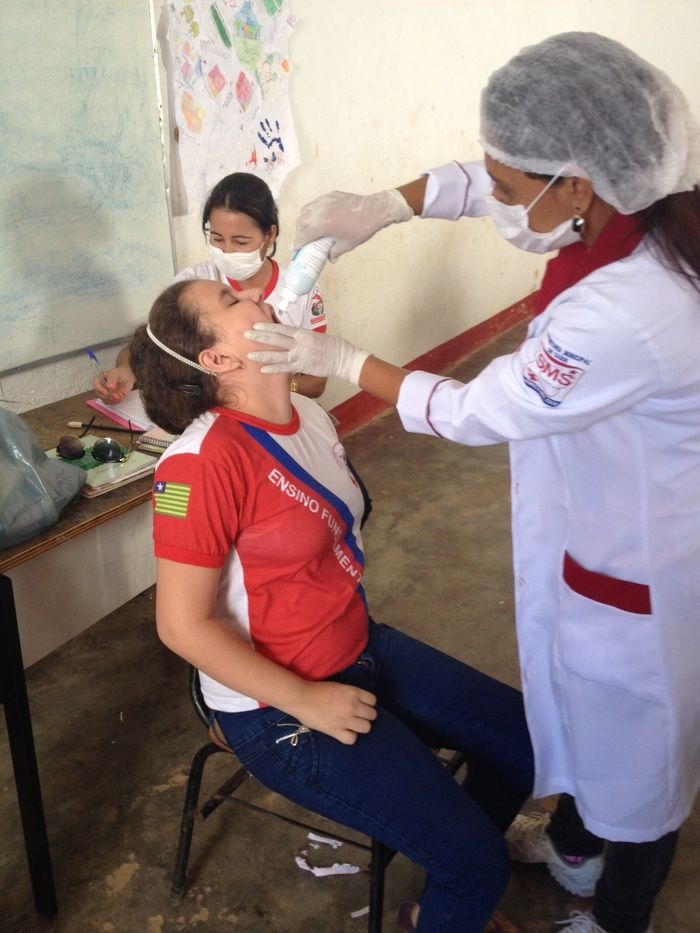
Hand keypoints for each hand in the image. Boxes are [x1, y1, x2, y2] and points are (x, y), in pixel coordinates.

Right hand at [93, 365, 135, 403]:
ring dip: (111, 400)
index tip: (106, 392)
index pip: (95, 384)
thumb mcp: (116, 373)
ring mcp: (106, 393)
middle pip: (99, 394)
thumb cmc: (120, 373)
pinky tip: (120, 398)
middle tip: (115, 396)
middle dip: (107, 396)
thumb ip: (112, 379)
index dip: (99, 389)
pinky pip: (110, 402)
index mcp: (100, 378)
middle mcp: (101, 387)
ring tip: (119, 396)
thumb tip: (109, 386)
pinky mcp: (111, 397)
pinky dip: (115, 402)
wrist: (128, 377)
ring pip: (104, 400)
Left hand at [246, 322, 369, 385]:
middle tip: (245, 334)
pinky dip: (274, 368)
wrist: (343, 357)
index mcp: (301, 333)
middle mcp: (299, 342)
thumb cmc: (329, 346)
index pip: (281, 328)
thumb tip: (285, 336)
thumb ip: (298, 336)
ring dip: (263, 354)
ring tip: (250, 355)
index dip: (266, 326)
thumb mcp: (313, 337)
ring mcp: (300, 354)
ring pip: (278, 354)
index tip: (254, 324)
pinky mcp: (303, 366)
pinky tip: (263, 369)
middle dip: (260, 336)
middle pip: (276, 338)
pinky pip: (286, 368)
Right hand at [290, 681, 376, 744]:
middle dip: (365, 716)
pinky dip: (349, 737)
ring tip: (351, 725)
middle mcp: (352, 705)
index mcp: (353, 692)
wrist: (301, 698)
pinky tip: (343, 732)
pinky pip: (352, 739)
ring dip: (360, 727)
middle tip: (356, 717)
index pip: (373, 701)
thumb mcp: (339, 687)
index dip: (368, 704)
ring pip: (366, 728)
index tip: (361, 706)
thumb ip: (351, 695)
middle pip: (372, 715)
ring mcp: (345, 719)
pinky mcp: (336, 731)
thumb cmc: (318, 690)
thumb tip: (360, 705)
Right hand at [295, 189, 412, 259]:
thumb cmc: (362, 229)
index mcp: (322, 225)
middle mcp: (319, 212)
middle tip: (302, 240)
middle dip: (299, 232)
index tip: (296, 250)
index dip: (298, 244)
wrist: (374, 210)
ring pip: (306, 210)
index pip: (304, 235)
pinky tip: (318, 217)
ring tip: (307, 228)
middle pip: (301, 222)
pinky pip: (316, 203)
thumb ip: (335, 252)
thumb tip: (330, 258)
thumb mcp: (347, 244)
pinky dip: (313, 211)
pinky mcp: (330, 196)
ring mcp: (324, 201)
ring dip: (303, 220)